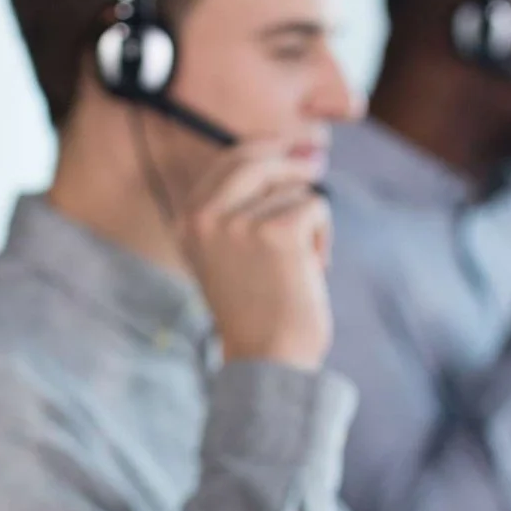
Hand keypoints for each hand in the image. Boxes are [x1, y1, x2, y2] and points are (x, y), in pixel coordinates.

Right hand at [175, 139, 332, 368]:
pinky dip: (323, 236)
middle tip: (317, 167)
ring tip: (301, 263)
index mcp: (188, 223)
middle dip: (290, 162)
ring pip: (293, 189)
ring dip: (308, 221)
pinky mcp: (277, 232)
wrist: (268, 359)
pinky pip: (315, 207)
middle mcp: (205, 219)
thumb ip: (246, 208)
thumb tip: (303, 154)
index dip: (265, 150)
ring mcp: (238, 224)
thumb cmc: (259, 310)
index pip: (227, 162)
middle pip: (256, 159)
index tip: (292, 152)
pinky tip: (313, 269)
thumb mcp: (233, 254)